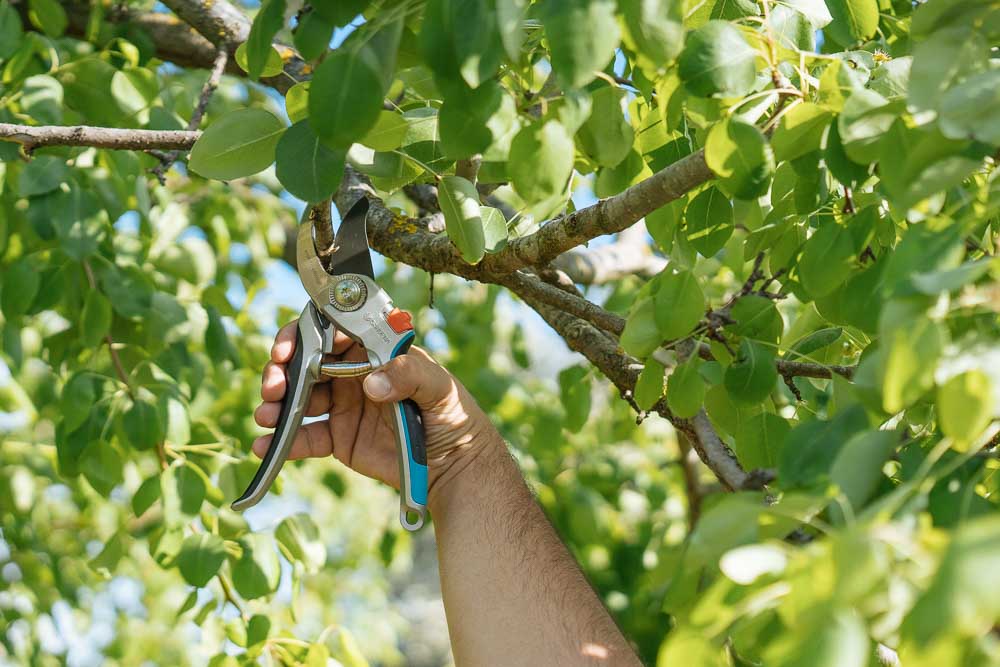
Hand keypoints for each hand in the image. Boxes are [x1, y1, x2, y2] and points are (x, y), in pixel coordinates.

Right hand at [253, 319, 500, 502]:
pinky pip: (305, 437)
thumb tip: (373, 381)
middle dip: (281, 371)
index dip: (302, 336)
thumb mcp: (440, 389)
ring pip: (298, 398)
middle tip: (273, 386)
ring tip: (266, 416)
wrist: (455, 465)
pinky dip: (283, 441)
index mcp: (373, 351)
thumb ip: (410, 375)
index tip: (287, 350)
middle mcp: (352, 373)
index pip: (330, 332)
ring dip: (276, 404)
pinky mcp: (338, 438)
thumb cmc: (453, 415)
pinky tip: (265, 447)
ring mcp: (342, 406)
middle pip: (305, 363)